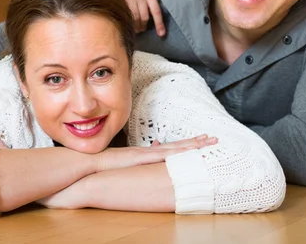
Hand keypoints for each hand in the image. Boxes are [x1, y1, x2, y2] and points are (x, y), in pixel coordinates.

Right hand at [95, 134, 216, 171]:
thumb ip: (136, 163)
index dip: (187, 144)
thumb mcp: (125, 165)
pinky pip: (164, 154)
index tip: (200, 141)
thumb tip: (144, 161)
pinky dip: (177, 152)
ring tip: (208, 142)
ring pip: (175, 147)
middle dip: (196, 141)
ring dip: (192, 145)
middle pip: (178, 145)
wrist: (92, 163)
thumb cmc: (106, 166)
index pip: (171, 147)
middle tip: (213, 138)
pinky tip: (188, 151)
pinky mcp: (142, 157)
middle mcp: (150, 150)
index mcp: (147, 153)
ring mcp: (147, 153)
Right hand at [100, 0, 165, 36]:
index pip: (156, 11)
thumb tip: (151, 10)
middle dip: (144, 26)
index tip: (161, 34)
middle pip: (145, 17)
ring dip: (136, 26)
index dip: (159, 24)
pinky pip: (126, 13)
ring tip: (136, 29)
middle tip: (142, 30)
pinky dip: (128, 20)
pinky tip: (128, 23)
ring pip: (135, 17)